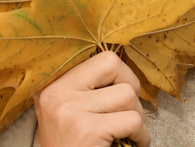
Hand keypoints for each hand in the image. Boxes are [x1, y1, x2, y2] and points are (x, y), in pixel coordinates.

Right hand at [33, 50, 150, 146]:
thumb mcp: (68, 112)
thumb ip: (86, 89)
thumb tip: (124, 66)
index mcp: (52, 85)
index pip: (100, 57)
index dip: (119, 74)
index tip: (119, 94)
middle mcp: (57, 93)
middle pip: (113, 64)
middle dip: (130, 87)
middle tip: (127, 110)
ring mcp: (71, 110)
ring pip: (127, 95)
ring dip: (137, 117)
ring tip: (128, 133)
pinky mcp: (86, 130)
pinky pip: (132, 121)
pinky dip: (141, 136)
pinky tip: (133, 144)